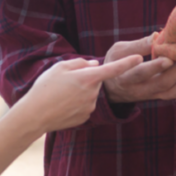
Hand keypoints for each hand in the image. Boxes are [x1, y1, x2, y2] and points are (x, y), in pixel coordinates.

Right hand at [21, 54, 142, 132]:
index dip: (128, 62)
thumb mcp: (59, 67)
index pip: (113, 68)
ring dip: (81, 92)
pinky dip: (76, 104)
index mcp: (88, 78)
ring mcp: (90, 107)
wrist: (35, 115)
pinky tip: (63, 105)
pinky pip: (85, 106)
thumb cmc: (45, 88)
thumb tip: (94, 65)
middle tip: (66, 82)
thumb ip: (80, 63)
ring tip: (61, 95)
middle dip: (86, 79)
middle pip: (96, 81)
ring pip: (90, 94)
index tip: (140, 58)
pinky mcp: (85, 117)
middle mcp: (92, 93)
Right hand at [102, 35, 175, 103]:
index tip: (168, 58)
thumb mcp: (118, 51)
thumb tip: (157, 35)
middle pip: (161, 83)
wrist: (112, 88)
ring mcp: (149, 95)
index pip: (139, 74)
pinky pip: (174, 92)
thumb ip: (137, 45)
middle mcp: (137, 90)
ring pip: (170, 90)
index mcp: (123, 78)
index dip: (154, 67)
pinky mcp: (157, 97)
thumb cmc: (116, 63)